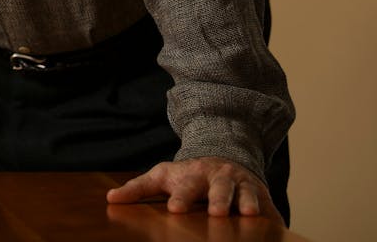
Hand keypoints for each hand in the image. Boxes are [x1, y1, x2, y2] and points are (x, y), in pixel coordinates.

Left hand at [106, 156, 282, 221]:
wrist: (225, 157)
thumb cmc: (188, 174)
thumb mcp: (162, 176)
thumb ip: (138, 188)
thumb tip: (110, 198)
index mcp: (192, 176)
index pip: (185, 188)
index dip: (181, 198)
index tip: (175, 210)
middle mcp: (218, 178)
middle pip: (218, 190)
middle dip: (217, 201)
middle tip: (215, 214)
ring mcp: (242, 186)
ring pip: (245, 194)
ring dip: (247, 203)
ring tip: (247, 214)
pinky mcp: (262, 196)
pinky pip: (270, 207)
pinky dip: (273, 217)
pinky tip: (277, 229)